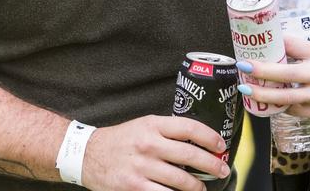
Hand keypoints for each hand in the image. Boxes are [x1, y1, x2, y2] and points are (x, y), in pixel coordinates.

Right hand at [80, 115, 228, 190]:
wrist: (87, 155)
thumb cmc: (120, 140)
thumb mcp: (142, 126)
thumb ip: (166, 131)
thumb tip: (198, 142)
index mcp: (152, 125)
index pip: (190, 128)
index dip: (210, 138)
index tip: (221, 146)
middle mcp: (149, 144)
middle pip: (191, 156)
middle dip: (212, 165)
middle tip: (222, 170)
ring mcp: (142, 167)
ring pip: (182, 181)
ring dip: (198, 187)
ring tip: (202, 188)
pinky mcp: (135, 187)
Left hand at [237, 37, 309, 123]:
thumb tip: (290, 45)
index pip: (293, 45)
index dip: (275, 43)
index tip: (259, 43)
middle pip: (285, 72)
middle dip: (261, 70)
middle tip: (244, 67)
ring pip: (285, 96)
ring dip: (264, 94)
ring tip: (247, 90)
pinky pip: (294, 109)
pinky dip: (280, 106)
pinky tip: (268, 103)